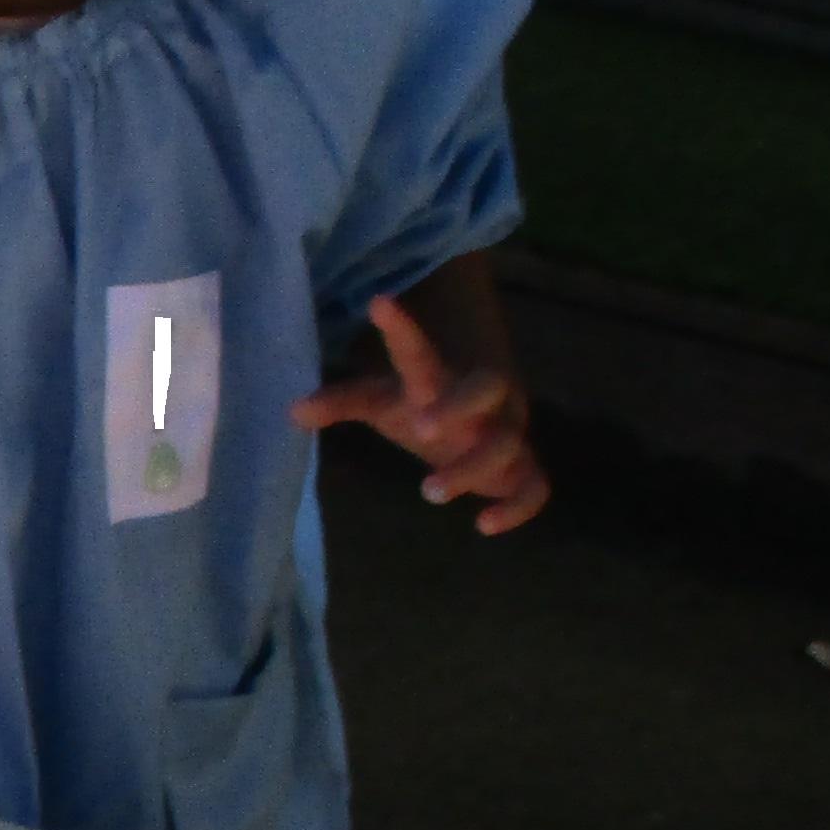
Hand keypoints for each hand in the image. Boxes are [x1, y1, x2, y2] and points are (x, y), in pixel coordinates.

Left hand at [293, 292, 545, 532]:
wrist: (480, 431)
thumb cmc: (423, 411)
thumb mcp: (382, 403)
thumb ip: (344, 403)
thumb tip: (293, 412)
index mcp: (440, 381)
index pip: (421, 353)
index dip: (401, 331)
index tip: (378, 303)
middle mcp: (480, 404)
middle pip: (486, 387)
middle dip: (458, 404)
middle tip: (421, 427)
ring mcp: (505, 436)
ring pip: (507, 443)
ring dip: (472, 467)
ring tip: (428, 491)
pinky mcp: (523, 471)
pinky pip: (536, 487)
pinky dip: (517, 507)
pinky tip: (484, 525)